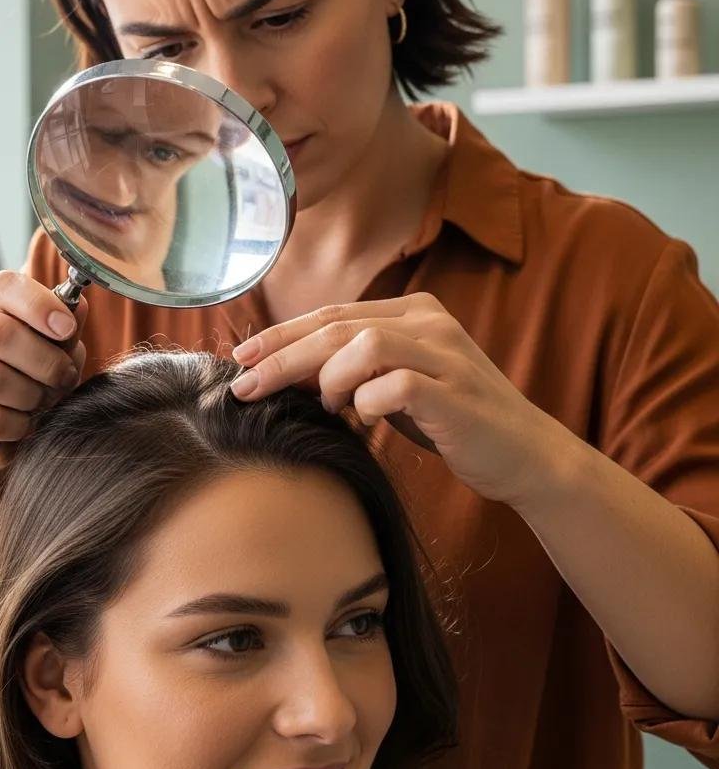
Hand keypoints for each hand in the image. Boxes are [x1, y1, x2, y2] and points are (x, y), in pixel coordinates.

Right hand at [0, 270, 87, 472]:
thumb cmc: (26, 375)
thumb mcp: (52, 348)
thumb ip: (65, 329)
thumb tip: (78, 306)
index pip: (4, 286)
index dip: (39, 305)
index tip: (67, 329)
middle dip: (44, 360)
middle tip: (64, 378)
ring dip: (30, 394)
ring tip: (42, 402)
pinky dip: (17, 425)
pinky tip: (23, 423)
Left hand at [230, 293, 566, 506]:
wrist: (526, 455)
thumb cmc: (452, 421)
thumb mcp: (396, 385)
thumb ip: (353, 370)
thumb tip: (283, 373)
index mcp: (412, 312)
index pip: (332, 315)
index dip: (282, 334)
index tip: (242, 357)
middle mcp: (429, 322)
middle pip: (337, 328)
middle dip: (282, 357)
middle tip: (245, 386)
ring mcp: (446, 354)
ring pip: (362, 345)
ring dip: (327, 378)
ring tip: (325, 404)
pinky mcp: (457, 393)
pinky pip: (396, 384)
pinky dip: (368, 401)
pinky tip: (363, 416)